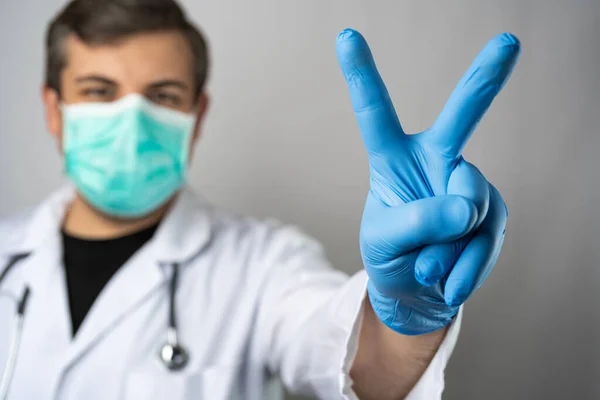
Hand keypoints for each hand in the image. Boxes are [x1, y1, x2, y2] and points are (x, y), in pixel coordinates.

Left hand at [337, 30, 519, 334]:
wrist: (418, 291)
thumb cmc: (391, 257)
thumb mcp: (384, 241)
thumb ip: (416, 222)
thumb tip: (464, 208)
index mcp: (393, 158)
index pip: (376, 113)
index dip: (362, 75)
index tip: (346, 36)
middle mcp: (435, 160)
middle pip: (460, 117)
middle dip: (484, 80)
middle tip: (508, 43)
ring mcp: (467, 185)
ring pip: (468, 203)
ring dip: (446, 247)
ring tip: (427, 268)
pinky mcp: (492, 212)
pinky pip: (485, 236)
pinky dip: (466, 266)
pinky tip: (449, 281)